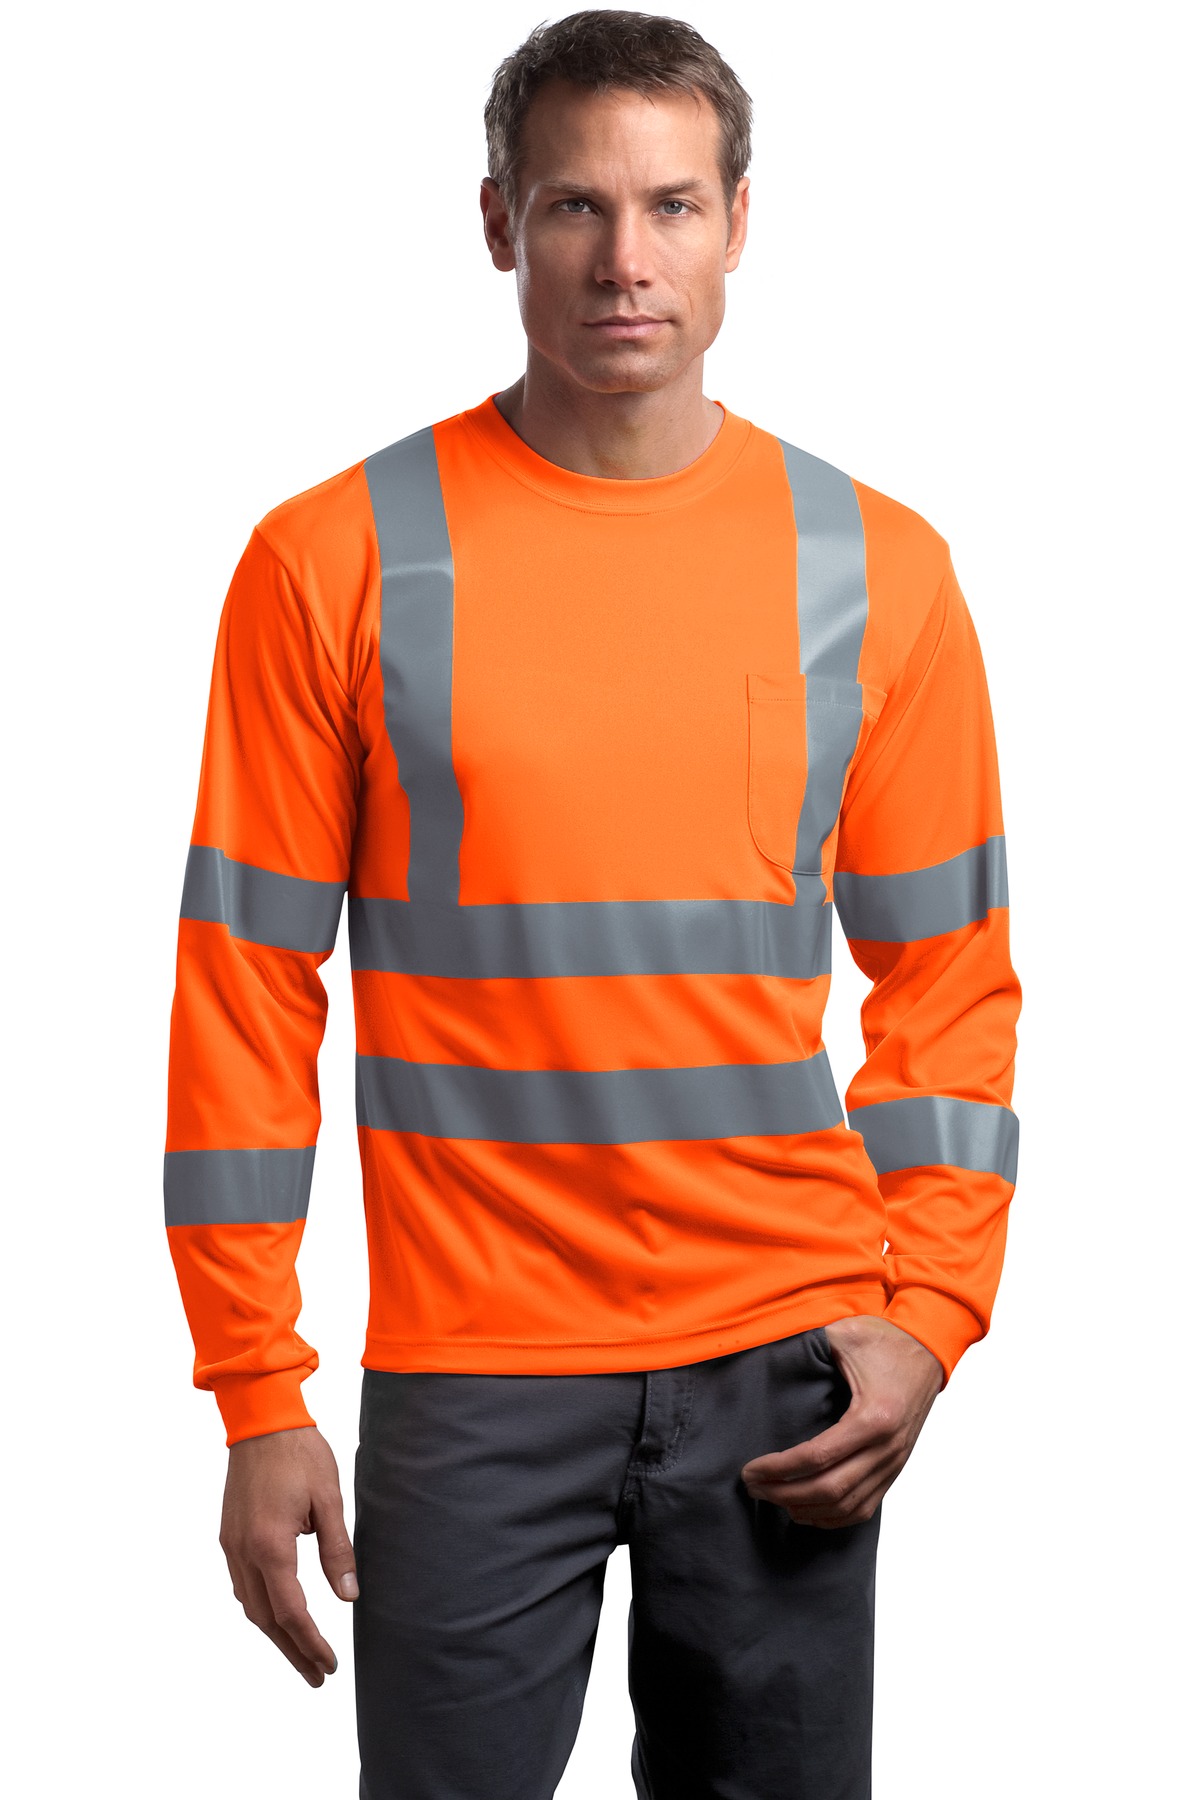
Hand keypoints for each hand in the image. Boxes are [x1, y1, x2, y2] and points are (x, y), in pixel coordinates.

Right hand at [219, 1424, 358, 1685]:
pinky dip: (259, 1607)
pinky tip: (275, 1613)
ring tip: (299, 1653)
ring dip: (274, 1633)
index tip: (328, 1664)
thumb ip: (337, 1551)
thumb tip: (349, 1596)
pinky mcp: (229, 1534)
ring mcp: (231, 1544)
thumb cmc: (299, 1453)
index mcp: (270, 1545)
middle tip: (316, 1676)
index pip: (291, 1612)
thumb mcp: (329, 1499)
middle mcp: (244, 1551)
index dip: (310, 1643)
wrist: (261, 1420)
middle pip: (265, 1619)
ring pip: (249, 1605)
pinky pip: (241, 1584)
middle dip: (292, 1651)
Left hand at [740, 1317, 943, 1527]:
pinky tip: (805, 1510)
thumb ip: (809, 1343)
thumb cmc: (887, 1340)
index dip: (779, 1469)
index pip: (817, 1457)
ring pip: (847, 1506)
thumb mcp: (846, 1334)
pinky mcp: (895, 1468)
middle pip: (830, 1490)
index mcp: (874, 1417)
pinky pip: (864, 1507)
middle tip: (753, 1488)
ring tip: (772, 1499)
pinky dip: (832, 1517)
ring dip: (805, 1509)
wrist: (928, 1349)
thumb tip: (768, 1351)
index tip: (750, 1470)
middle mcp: (887, 1448)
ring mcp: (894, 1462)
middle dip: (784, 1494)